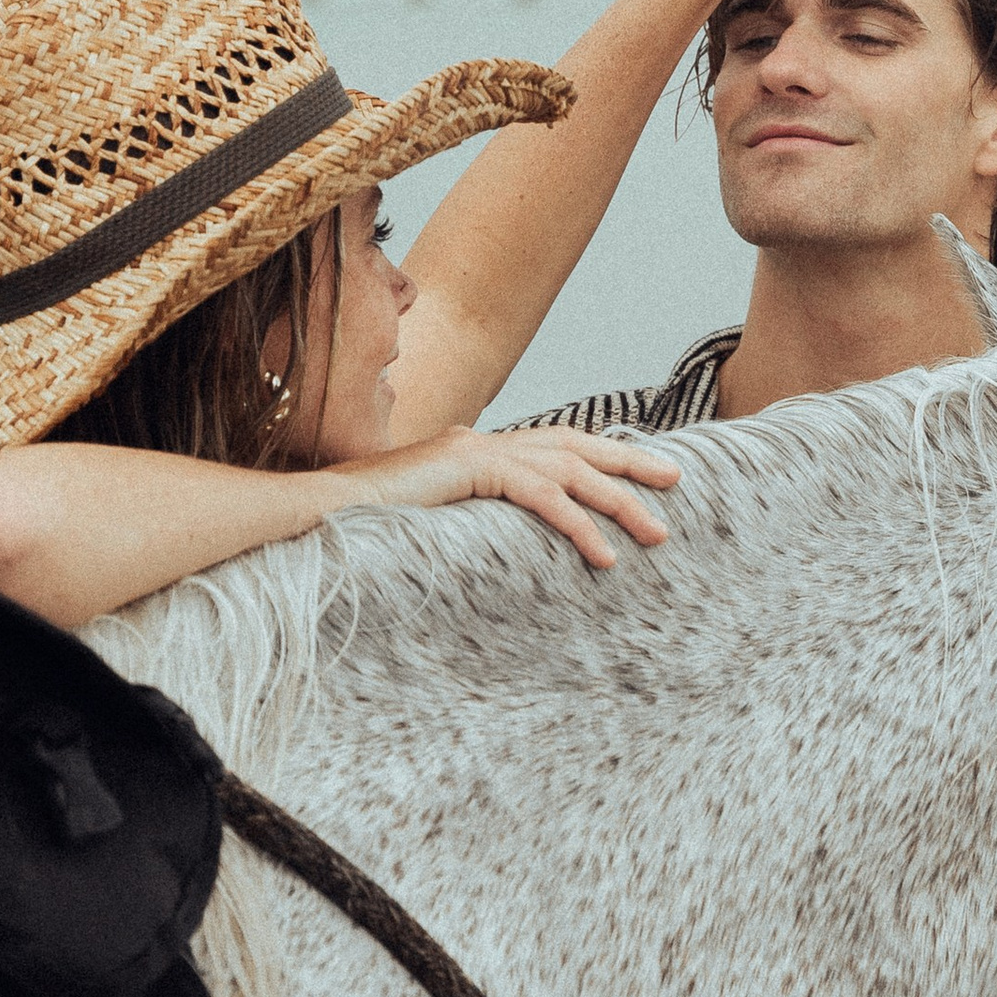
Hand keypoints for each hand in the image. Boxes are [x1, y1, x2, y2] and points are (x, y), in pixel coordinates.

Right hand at [321, 428, 681, 570]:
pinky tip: (603, 555)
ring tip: (656, 533)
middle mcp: (481, 442)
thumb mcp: (435, 526)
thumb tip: (505, 553)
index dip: (604, 455)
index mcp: (477, 451)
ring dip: (617, 501)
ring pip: (566, 469)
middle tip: (677, 482)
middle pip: (574, 445)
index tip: (646, 473)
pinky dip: (576, 523)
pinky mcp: (466, 468)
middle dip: (630, 462)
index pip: (555, 446)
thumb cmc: (368, 532)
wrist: (318, 518)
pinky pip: (537, 494)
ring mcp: (474, 450)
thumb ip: (472, 525)